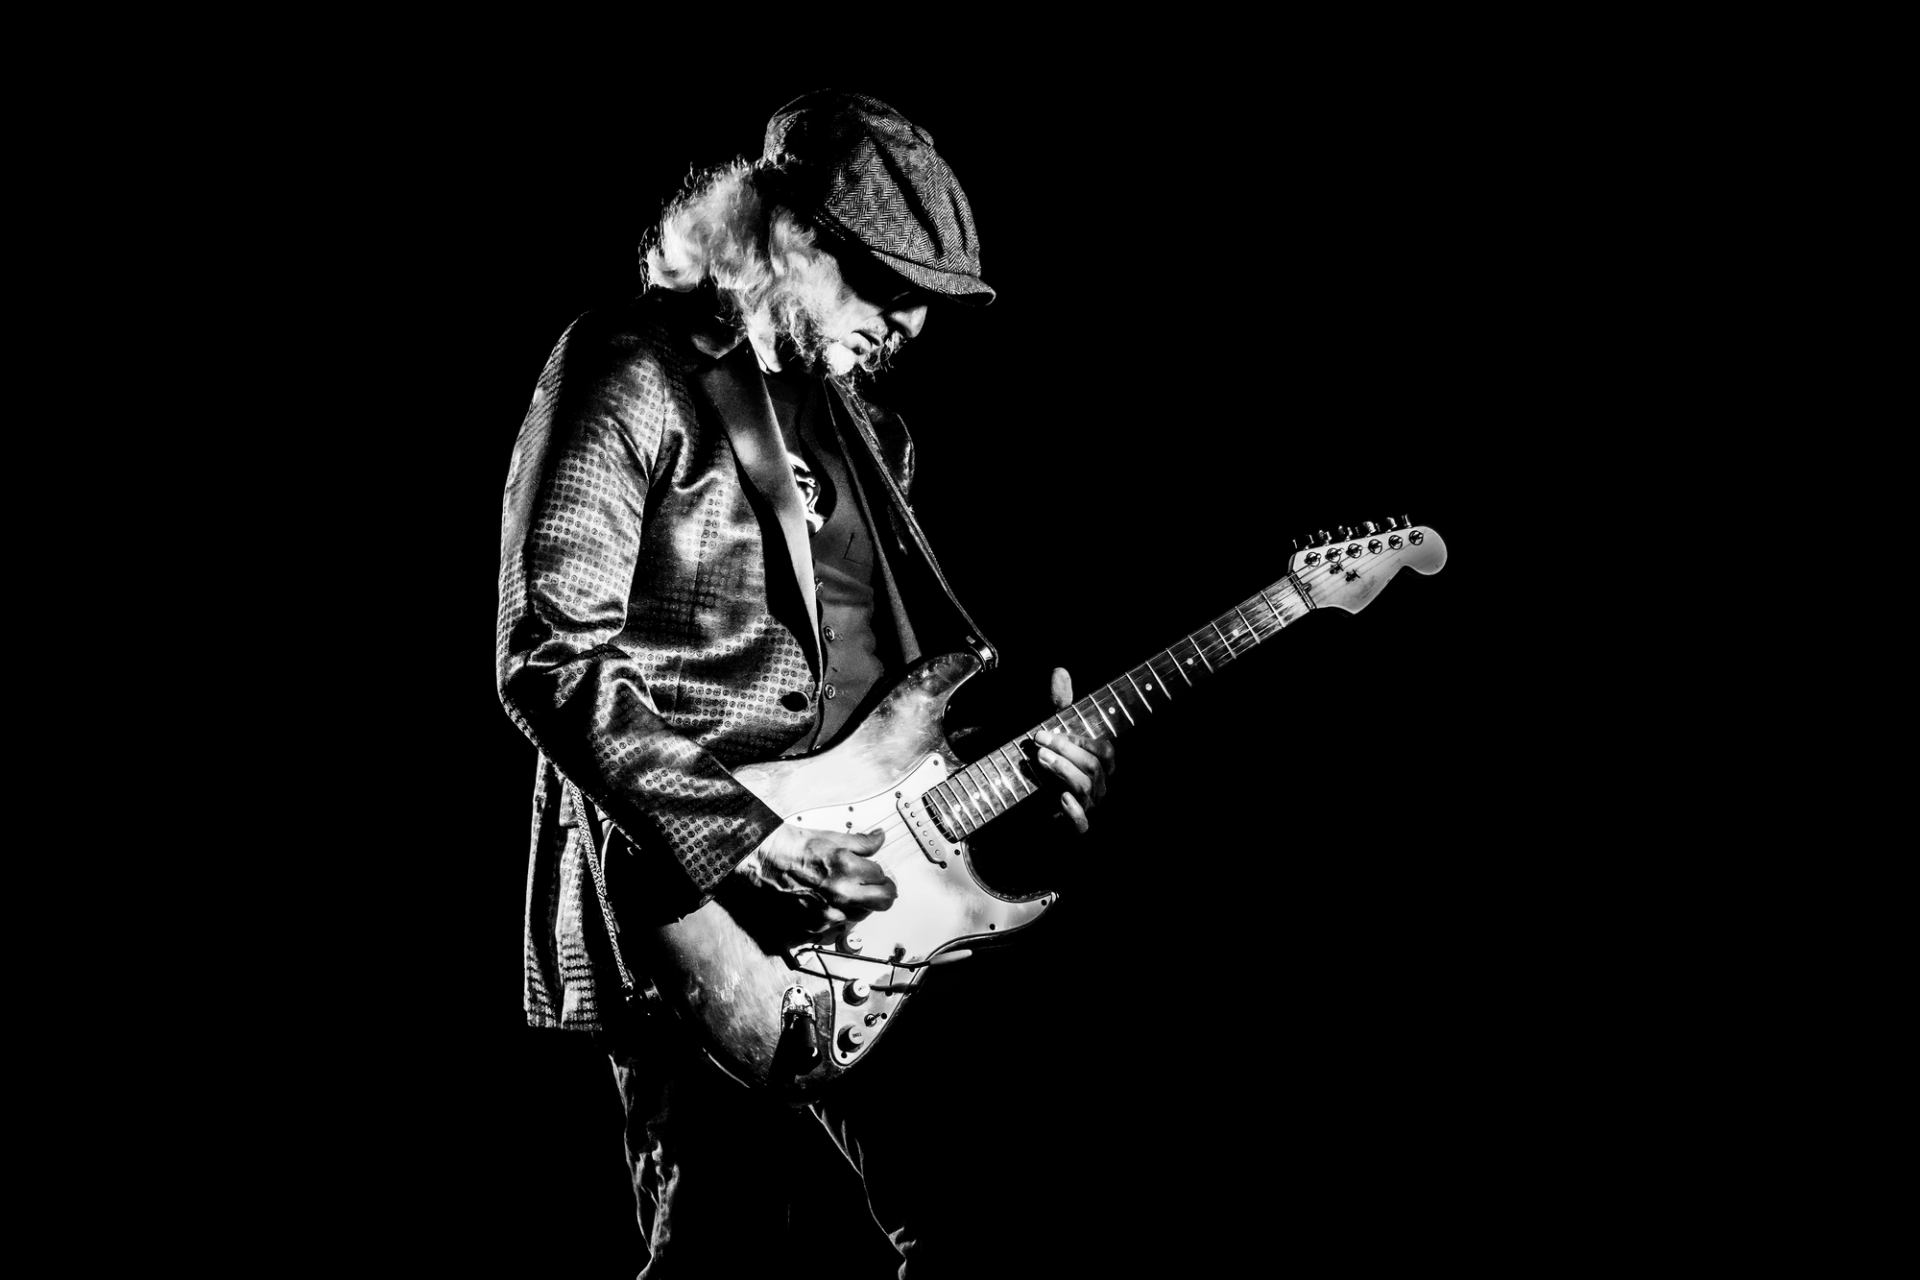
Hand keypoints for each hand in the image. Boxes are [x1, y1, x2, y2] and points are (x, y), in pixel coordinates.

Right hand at [729, 821, 896, 936]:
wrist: (764, 860)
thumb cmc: (794, 847)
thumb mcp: (832, 838)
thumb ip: (862, 842)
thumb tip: (880, 837)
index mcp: (848, 868)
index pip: (883, 877)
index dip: (879, 873)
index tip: (875, 872)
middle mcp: (841, 894)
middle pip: (883, 902)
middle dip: (883, 893)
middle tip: (876, 887)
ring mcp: (829, 912)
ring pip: (863, 914)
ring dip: (860, 904)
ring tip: (844, 890)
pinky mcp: (816, 925)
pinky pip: (840, 924)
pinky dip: (838, 914)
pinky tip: (828, 900)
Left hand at [1032, 667, 1116, 834]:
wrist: (1029, 804)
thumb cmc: (1049, 763)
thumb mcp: (1053, 732)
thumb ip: (1059, 704)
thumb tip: (1060, 671)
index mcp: (1100, 764)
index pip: (1104, 751)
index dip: (1080, 740)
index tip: (1049, 730)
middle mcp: (1099, 784)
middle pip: (1094, 767)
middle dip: (1065, 751)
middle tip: (1037, 742)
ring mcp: (1089, 806)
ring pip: (1086, 787)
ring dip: (1062, 770)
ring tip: (1039, 758)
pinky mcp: (1075, 825)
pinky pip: (1083, 824)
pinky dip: (1073, 812)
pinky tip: (1060, 799)